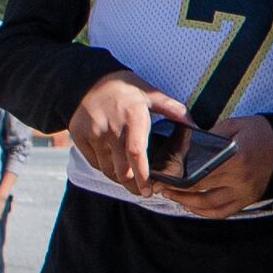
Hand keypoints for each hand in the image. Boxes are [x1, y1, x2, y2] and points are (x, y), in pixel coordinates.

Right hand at [68, 71, 187, 195]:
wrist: (88, 81)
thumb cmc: (124, 89)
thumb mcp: (150, 93)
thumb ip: (173, 109)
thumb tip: (193, 124)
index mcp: (133, 117)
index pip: (136, 153)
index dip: (143, 175)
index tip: (149, 190)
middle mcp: (111, 127)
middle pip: (121, 168)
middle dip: (133, 185)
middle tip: (143, 192)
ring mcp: (93, 133)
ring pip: (107, 169)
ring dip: (120, 178)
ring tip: (131, 181)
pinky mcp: (79, 137)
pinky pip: (94, 161)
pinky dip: (105, 168)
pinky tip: (115, 167)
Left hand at [155, 115, 271, 216]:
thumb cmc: (259, 133)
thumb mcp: (233, 125)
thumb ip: (210, 136)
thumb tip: (188, 147)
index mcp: (235, 160)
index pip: (197, 175)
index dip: (176, 179)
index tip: (162, 178)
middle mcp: (240, 180)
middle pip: (200, 191)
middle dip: (177, 191)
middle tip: (161, 187)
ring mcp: (245, 193)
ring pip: (209, 206)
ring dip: (187, 204)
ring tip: (172, 196)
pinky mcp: (248, 199)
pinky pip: (223, 212)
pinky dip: (205, 212)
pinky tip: (192, 206)